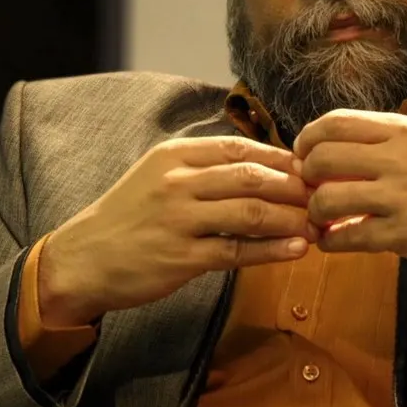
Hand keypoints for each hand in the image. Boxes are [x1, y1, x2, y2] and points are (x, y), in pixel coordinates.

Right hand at [39, 136, 320, 326]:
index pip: (240, 148)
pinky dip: (272, 250)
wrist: (83, 258)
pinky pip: (237, 251)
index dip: (281, 159)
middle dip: (295, 188)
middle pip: (252, 177)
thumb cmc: (128, 218)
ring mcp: (178, 220)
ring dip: (291, 220)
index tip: (308, 171)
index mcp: (173, 156)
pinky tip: (296, 251)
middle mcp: (176, 182)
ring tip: (317, 226)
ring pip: (250, 213)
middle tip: (323, 198)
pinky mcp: (181, 257)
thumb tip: (260, 166)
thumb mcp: (157, 177)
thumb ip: (201, 168)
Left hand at [293, 110, 406, 284]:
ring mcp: (399, 197)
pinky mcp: (403, 234)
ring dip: (315, 213)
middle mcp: (397, 158)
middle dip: (305, 177)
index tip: (305, 154)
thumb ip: (388, 140)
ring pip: (327, 199)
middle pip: (320, 158)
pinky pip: (348, 237)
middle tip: (310, 189)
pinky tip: (334, 242)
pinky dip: (331, 242)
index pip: (333, 122)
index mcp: (402, 131)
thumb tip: (341, 146)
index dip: (307, 139)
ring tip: (322, 220)